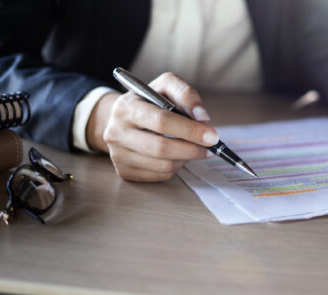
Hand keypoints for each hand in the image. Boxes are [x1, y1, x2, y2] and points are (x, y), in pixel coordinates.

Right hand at [86, 72, 216, 181]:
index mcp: (126, 107)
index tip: (212, 136)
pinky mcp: (124, 171)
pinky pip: (159, 176)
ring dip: (186, 159)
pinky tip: (179, 156)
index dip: (190, 130)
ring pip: (163, 166)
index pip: (161, 122)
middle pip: (161, 148)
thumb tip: (202, 117)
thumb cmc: (150, 101)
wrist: (124, 119)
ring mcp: (117, 155)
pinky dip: (176, 168)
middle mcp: (116, 132)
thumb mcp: (166, 86)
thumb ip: (186, 94)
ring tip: (195, 149)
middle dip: (192, 149)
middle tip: (211, 148)